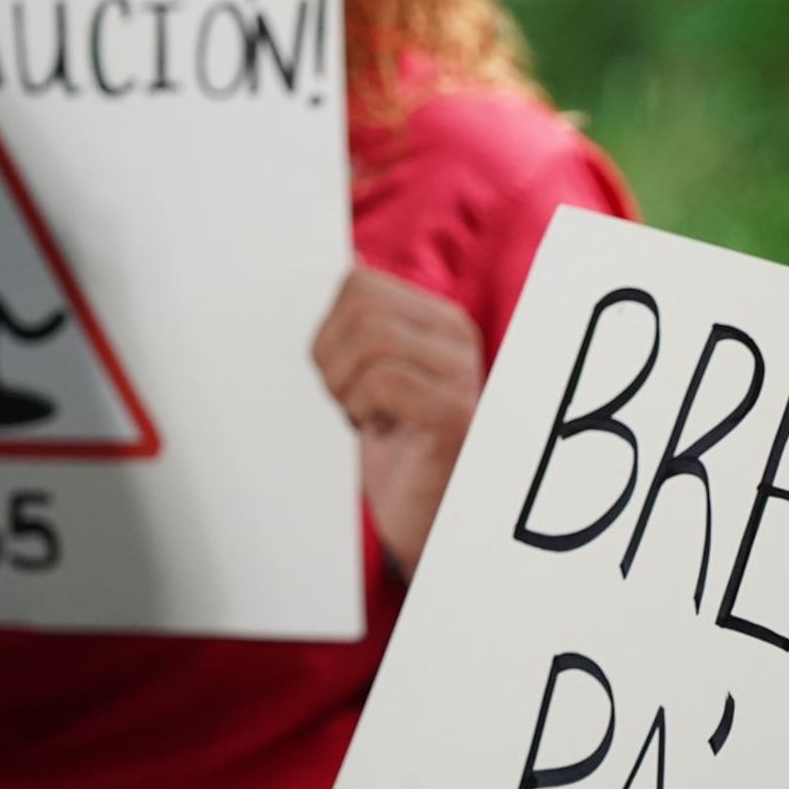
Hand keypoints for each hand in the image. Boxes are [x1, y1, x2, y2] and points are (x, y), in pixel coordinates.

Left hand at [312, 267, 483, 576]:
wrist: (428, 525)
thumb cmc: (395, 453)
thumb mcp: (370, 380)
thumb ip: (358, 327)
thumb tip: (336, 263)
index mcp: (436, 321)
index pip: (357, 282)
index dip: (328, 330)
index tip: (344, 378)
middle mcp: (456, 337)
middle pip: (359, 303)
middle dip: (331, 357)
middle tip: (349, 402)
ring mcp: (460, 373)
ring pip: (369, 339)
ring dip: (346, 388)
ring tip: (367, 419)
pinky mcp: (453, 413)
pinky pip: (384, 380)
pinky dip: (364, 409)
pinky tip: (382, 433)